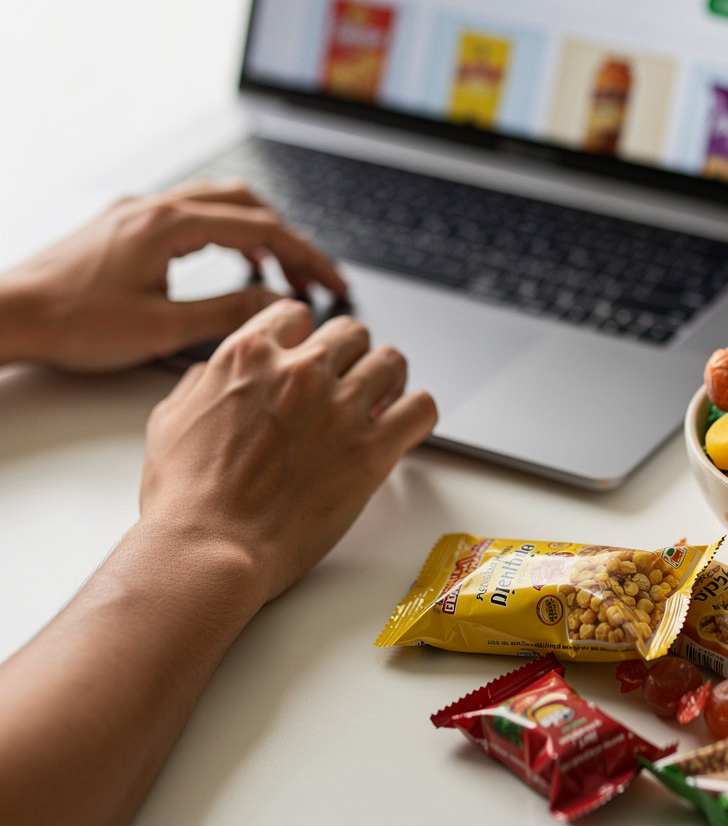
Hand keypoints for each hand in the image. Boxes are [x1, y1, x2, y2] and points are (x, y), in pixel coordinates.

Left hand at [2, 180, 347, 371]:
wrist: (8, 315)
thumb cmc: (70, 322)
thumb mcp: (162, 329)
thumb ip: (229, 314)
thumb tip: (279, 305)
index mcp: (169, 226)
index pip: (262, 228)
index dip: (307, 256)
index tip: (332, 281)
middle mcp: (155, 207)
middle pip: (247, 204)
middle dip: (290, 238)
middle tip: (315, 275)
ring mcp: (139, 212)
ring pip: (219, 203)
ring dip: (259, 230)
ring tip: (282, 268)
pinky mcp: (126, 225)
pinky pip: (192, 213)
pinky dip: (226, 231)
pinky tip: (233, 258)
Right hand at [139, 300, 437, 603]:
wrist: (209, 549)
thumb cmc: (186, 496)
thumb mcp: (170, 420)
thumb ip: (202, 383)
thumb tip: (213, 374)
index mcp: (250, 355)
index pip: (297, 314)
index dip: (304, 336)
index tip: (308, 357)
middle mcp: (301, 370)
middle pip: (351, 333)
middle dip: (350, 355)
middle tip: (347, 382)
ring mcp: (341, 406)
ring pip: (391, 361)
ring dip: (387, 379)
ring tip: (380, 402)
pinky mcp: (372, 448)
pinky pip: (421, 407)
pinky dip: (416, 413)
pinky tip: (402, 427)